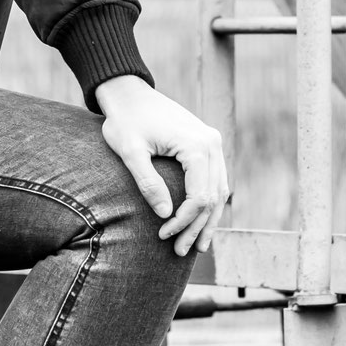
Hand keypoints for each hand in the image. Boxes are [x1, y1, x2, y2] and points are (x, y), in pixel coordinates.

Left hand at [94, 76, 229, 257]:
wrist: (129, 93)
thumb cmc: (125, 121)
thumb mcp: (130, 152)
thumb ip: (148, 183)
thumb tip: (166, 215)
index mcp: (197, 145)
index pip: (199, 197)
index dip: (183, 222)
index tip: (163, 235)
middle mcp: (212, 143)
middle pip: (214, 197)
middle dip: (197, 227)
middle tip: (180, 252)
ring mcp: (212, 142)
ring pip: (220, 190)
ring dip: (208, 219)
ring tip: (197, 246)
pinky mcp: (206, 144)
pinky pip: (215, 179)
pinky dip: (209, 202)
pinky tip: (200, 221)